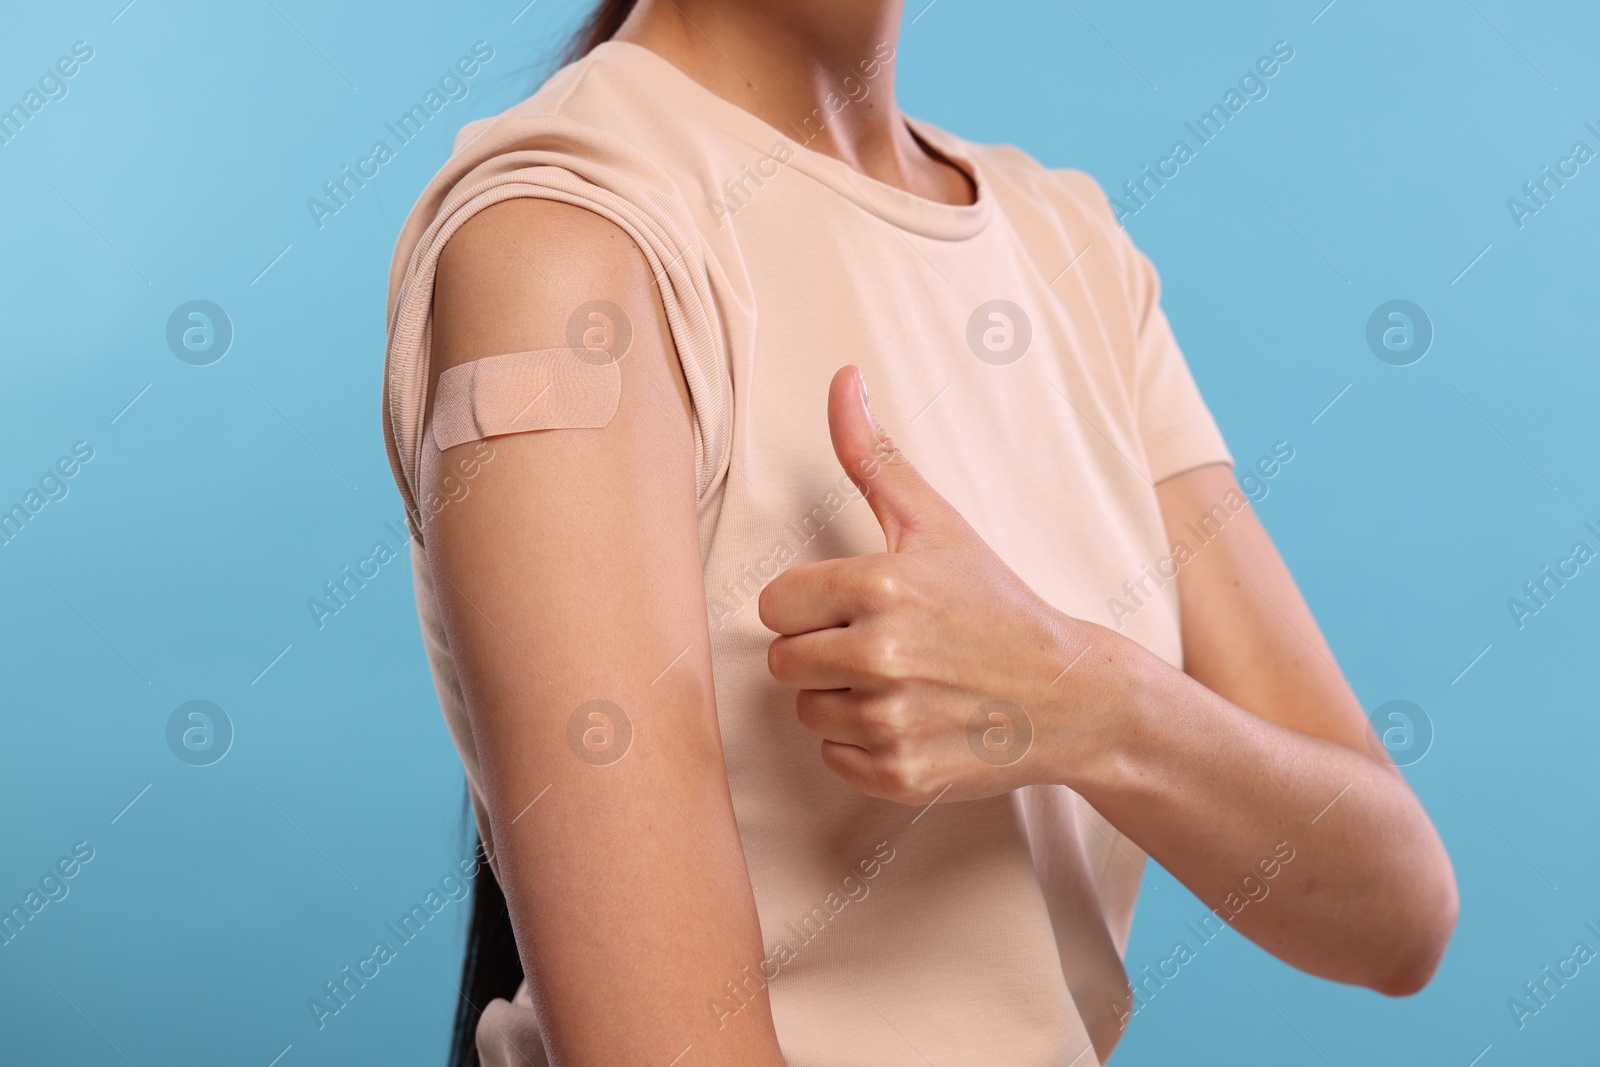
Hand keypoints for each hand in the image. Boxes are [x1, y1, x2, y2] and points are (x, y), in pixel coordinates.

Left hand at [759, 366, 1117, 805]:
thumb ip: (875, 456)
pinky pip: (832, 757)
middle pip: (783, 661)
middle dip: (821, 652)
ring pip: (806, 710)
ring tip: (904, 682)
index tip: (857, 604)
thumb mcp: (936, 524)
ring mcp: (891, 721)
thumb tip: (842, 379)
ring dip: (842, 699)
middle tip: (882, 644)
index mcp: (878, 587)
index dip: (810, 604)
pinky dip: (863, 745)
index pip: (774, 604)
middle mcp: (880, 657)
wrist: (1069, 695)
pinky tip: (912, 720)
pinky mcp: (900, 775)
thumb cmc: (994, 602)